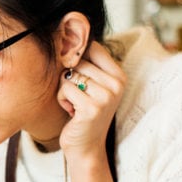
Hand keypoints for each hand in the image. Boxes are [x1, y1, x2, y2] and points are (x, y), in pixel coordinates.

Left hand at [57, 41, 125, 158]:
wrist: (86, 147)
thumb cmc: (83, 113)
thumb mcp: (91, 86)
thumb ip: (86, 64)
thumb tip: (68, 35)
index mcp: (119, 75)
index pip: (93, 48)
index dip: (77, 55)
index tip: (74, 70)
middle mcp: (117, 84)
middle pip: (78, 62)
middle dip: (69, 79)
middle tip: (78, 97)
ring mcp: (106, 96)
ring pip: (69, 76)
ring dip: (64, 91)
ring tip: (75, 105)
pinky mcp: (92, 107)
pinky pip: (65, 89)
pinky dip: (62, 101)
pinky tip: (72, 112)